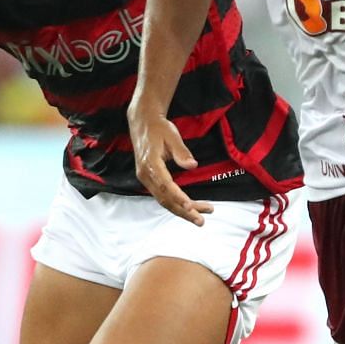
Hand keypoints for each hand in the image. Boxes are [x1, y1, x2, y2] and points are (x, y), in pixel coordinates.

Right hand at [129, 105, 213, 225]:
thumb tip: (192, 165)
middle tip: (201, 220)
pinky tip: (189, 209)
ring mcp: (145, 178)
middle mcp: (145, 174)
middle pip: (165, 198)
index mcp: (150, 163)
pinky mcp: (149, 180)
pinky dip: (175, 204)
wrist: (143, 123)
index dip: (178, 197)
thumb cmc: (159, 128)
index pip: (165, 185)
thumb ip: (181, 151)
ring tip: (200, 217)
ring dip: (182, 210)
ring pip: (164, 200)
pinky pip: (162, 196)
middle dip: (184, 211)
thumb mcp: (172, 135)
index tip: (190, 206)